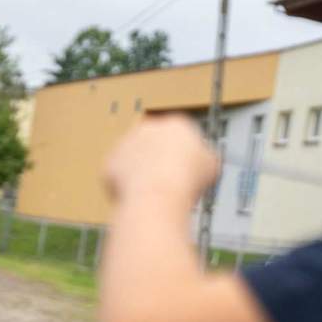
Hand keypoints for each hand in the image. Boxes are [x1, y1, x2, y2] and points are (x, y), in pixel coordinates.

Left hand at [103, 115, 218, 206]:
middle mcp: (148, 128)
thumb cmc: (185, 181)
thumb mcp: (212, 166)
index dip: (183, 155)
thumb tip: (202, 161)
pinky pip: (119, 175)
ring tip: (153, 193)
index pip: (180, 137)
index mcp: (176, 125)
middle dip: (158, 159)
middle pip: (154, 145)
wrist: (156, 194)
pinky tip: (137, 196)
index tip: (184, 169)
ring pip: (134, 159)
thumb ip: (204, 158)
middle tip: (167, 181)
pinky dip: (125, 186)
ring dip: (140, 172)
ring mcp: (125, 143)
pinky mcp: (110, 162)